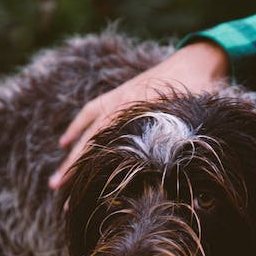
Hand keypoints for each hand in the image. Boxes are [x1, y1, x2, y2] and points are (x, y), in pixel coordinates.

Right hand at [49, 40, 230, 188]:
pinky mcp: (118, 94)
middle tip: (59, 194)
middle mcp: (121, 105)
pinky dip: (76, 127)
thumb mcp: (190, 118)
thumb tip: (174, 172)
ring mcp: (117, 98)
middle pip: (91, 141)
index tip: (81, 193)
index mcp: (138, 112)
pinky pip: (91, 112)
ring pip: (87, 130)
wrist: (197, 61)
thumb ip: (177, 138)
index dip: (90, 168)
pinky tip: (64, 143)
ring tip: (56, 181)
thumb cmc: (199, 94)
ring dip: (70, 155)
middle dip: (74, 168)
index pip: (106, 145)